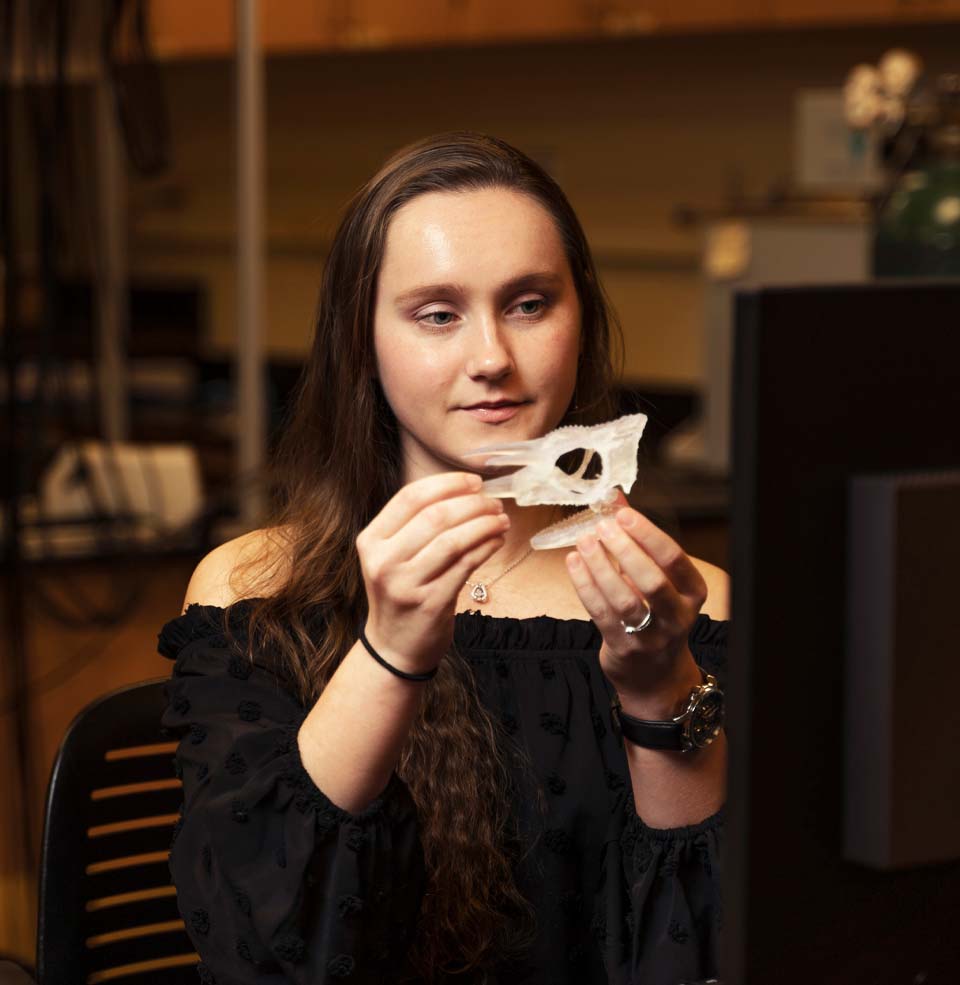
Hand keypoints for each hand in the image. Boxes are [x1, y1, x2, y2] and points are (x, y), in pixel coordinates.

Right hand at [356, 472, 508, 674]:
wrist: (394, 647)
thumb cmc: (401, 593)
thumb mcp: (392, 556)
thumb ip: (415, 525)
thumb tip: (464, 491)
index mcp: (371, 540)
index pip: (410, 497)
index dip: (448, 483)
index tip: (474, 482)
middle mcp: (384, 561)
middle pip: (435, 516)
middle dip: (472, 504)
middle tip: (494, 503)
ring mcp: (406, 584)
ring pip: (453, 540)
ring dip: (484, 525)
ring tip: (501, 520)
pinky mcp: (430, 603)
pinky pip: (465, 566)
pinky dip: (486, 547)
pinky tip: (496, 540)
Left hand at [565, 504, 707, 705]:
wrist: (655, 676)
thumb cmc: (655, 615)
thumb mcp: (658, 579)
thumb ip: (637, 540)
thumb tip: (615, 497)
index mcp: (692, 593)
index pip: (674, 559)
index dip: (647, 534)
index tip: (623, 514)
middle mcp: (676, 616)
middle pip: (652, 580)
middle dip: (624, 549)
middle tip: (602, 526)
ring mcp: (650, 636)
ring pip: (624, 599)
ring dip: (600, 567)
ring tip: (584, 541)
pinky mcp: (623, 647)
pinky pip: (600, 613)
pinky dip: (584, 584)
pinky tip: (573, 563)